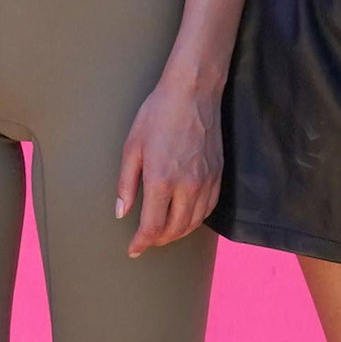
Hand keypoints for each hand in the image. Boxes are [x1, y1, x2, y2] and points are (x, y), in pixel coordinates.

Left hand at [114, 74, 224, 254]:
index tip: (133, 249)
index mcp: (162, 180)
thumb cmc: (158, 114)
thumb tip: (121, 213)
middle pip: (175, 230)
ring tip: (163, 234)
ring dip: (177, 233)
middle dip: (158, 240)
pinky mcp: (218, 175)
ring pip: (194, 222)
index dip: (142, 242)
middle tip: (146, 241)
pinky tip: (185, 217)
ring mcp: (206, 181)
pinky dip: (195, 220)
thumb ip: (126, 184)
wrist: (193, 92)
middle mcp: (188, 186)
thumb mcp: (132, 147)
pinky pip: (209, 208)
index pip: (153, 226)